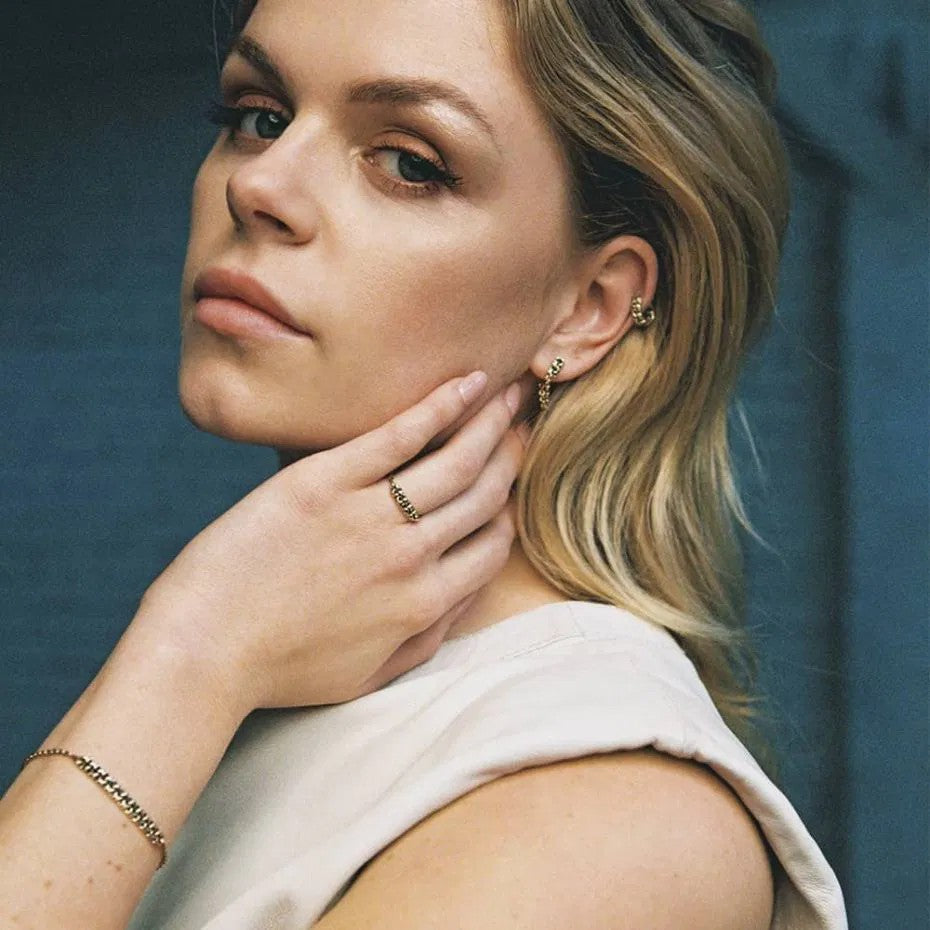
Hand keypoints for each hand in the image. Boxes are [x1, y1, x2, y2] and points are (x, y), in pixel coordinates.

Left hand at [133, 372, 530, 715]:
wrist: (203, 650)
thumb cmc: (281, 669)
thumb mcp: (368, 675)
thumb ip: (425, 640)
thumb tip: (462, 600)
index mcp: (425, 604)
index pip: (493, 545)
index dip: (507, 508)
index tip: (507, 482)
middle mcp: (411, 556)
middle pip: (484, 495)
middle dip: (512, 455)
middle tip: (521, 423)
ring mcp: (370, 516)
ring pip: (456, 460)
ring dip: (492, 421)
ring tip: (508, 392)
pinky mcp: (326, 482)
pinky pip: (400, 436)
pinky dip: (441, 406)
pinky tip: (467, 382)